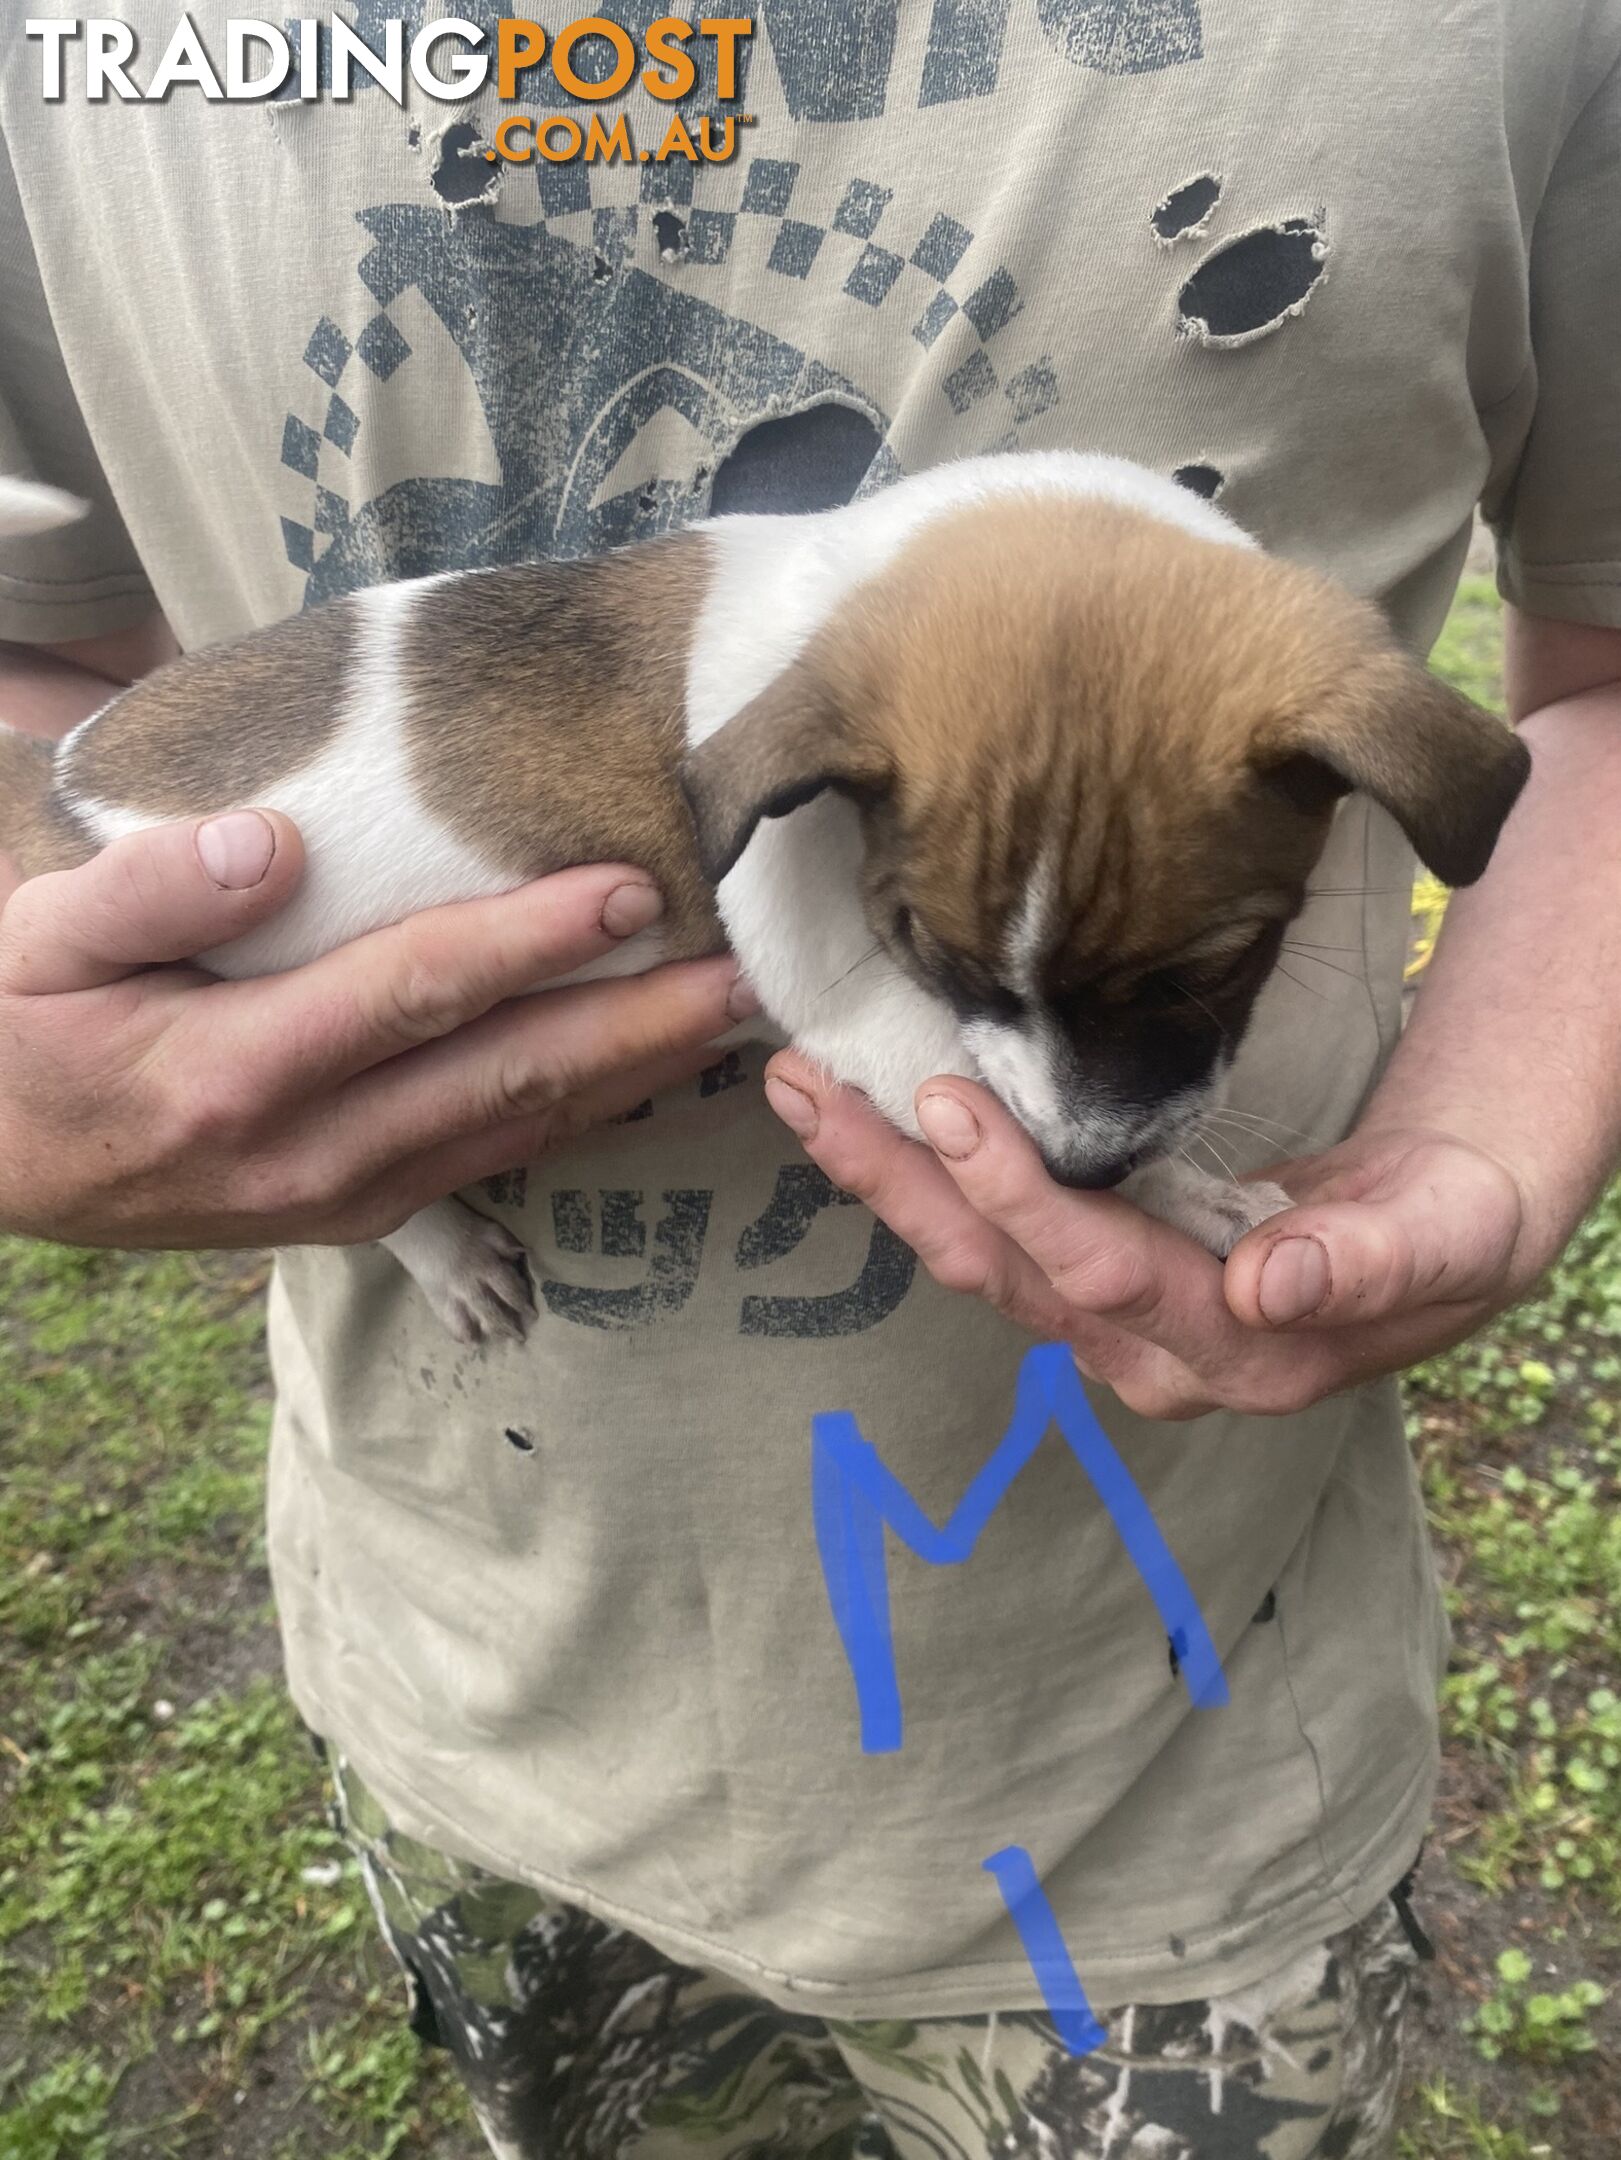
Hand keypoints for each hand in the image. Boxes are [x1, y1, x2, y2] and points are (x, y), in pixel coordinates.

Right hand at [0, 810, 750, 1250]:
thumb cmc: (15, 1032)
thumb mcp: (33, 942)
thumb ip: (148, 889)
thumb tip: (274, 844)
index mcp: (235, 1075)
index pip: (415, 992)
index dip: (530, 941)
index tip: (632, 891)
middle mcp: (312, 1153)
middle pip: (507, 1076)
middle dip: (639, 1027)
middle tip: (752, 979)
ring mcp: (345, 1197)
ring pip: (520, 1130)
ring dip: (634, 1078)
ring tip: (734, 1026)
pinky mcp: (361, 1212)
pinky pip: (495, 1159)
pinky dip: (580, 1116)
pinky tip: (646, 1078)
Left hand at [764, 1057, 1529, 1419]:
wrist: (1438, 1241)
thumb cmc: (1447, 1228)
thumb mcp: (1445, 1239)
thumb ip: (1369, 1262)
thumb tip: (1276, 1286)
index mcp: (1229, 1347)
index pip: (1098, 1271)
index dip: (1019, 1194)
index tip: (951, 1106)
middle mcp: (1146, 1354)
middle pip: (999, 1269)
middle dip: (897, 1181)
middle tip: (809, 1088)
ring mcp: (1107, 1329)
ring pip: (974, 1259)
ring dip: (884, 1176)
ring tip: (803, 1091)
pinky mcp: (1090, 1288)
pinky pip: (989, 1236)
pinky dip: (919, 1175)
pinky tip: (864, 1115)